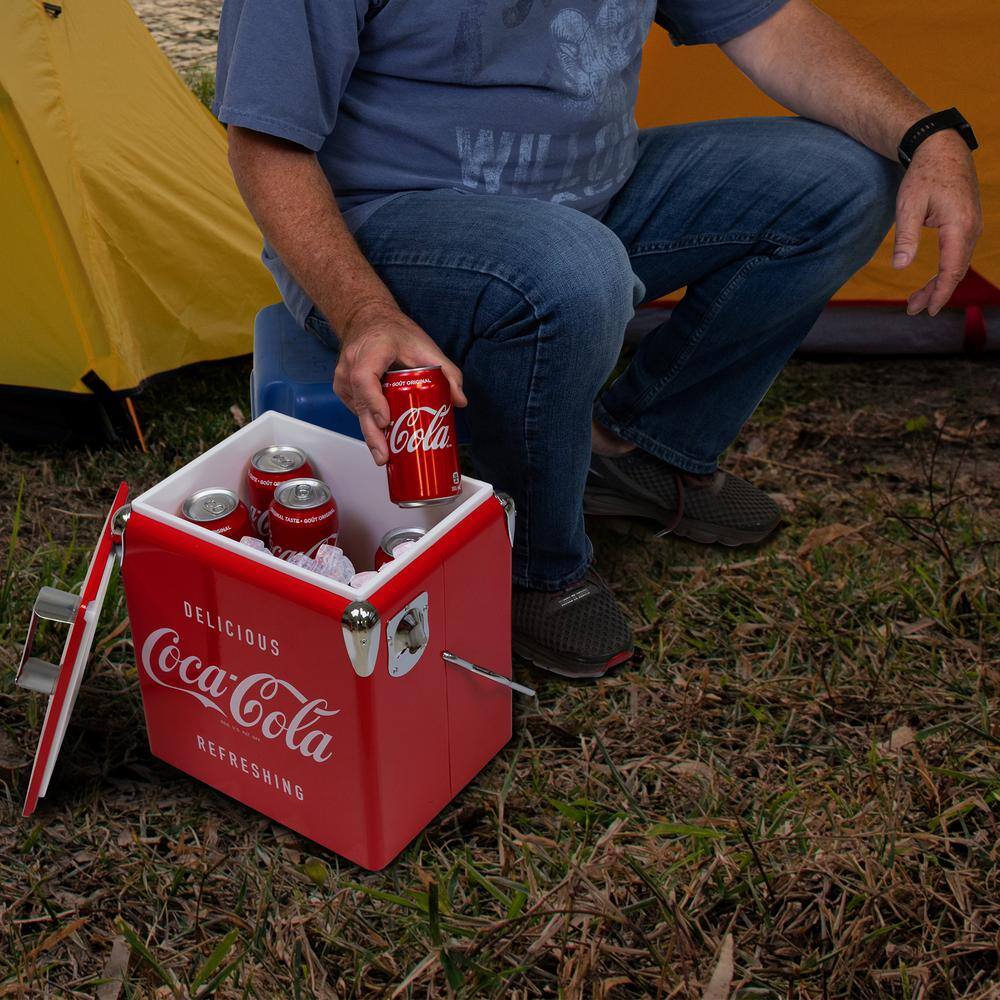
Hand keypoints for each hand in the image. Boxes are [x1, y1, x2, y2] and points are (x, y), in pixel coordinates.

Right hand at [333, 303, 466, 464]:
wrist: (369, 320)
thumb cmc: (394, 332)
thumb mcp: (425, 346)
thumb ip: (447, 371)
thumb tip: (460, 401)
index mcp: (371, 350)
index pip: (365, 378)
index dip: (374, 401)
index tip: (386, 421)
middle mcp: (351, 364)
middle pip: (359, 403)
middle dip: (372, 434)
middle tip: (384, 456)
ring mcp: (344, 378)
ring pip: (357, 411)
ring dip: (371, 434)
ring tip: (386, 456)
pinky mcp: (344, 389)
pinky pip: (357, 410)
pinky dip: (370, 425)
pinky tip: (383, 441)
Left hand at [892, 130, 982, 316]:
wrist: (942, 149)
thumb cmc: (923, 175)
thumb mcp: (908, 206)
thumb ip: (905, 238)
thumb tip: (899, 267)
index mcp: (959, 226)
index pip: (952, 269)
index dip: (939, 292)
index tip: (928, 310)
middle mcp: (972, 228)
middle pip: (956, 271)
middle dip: (935, 293)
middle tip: (912, 310)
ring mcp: (973, 226)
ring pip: (958, 264)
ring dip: (939, 284)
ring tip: (916, 300)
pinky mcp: (968, 224)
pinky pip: (958, 254)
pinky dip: (945, 271)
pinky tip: (931, 282)